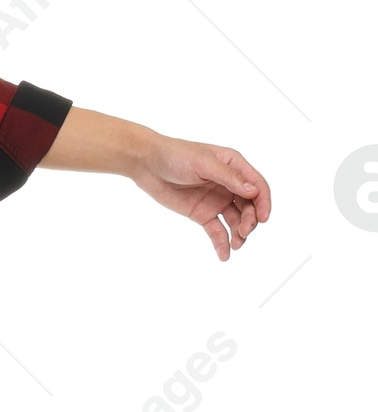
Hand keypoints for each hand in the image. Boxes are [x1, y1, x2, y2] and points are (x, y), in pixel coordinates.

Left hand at [126, 134, 271, 260]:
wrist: (148, 165)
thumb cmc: (176, 155)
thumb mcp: (204, 163)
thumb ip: (228, 177)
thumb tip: (252, 192)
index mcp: (234, 166)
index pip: (257, 186)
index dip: (264, 202)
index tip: (263, 219)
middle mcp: (229, 184)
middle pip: (249, 206)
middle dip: (250, 221)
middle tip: (243, 232)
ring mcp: (217, 200)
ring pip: (236, 220)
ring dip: (239, 234)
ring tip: (236, 245)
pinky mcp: (203, 214)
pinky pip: (217, 231)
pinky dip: (222, 243)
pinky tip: (224, 255)